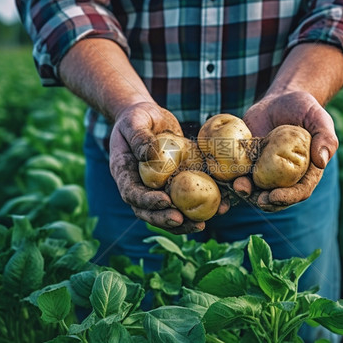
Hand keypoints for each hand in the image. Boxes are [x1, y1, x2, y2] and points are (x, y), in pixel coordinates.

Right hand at [109, 102, 228, 233]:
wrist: (149, 118)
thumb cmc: (138, 118)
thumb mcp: (135, 121)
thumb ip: (140, 137)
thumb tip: (151, 156)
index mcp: (124, 174)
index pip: (132, 193)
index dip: (147, 201)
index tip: (165, 201)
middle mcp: (140, 187)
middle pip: (149, 211)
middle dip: (165, 219)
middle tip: (181, 220)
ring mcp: (158, 189)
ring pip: (168, 212)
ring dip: (183, 222)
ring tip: (200, 225)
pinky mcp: (176, 185)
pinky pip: (187, 200)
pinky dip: (202, 207)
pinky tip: (219, 208)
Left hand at [235, 91, 338, 211]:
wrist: (278, 100)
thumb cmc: (303, 108)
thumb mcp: (318, 117)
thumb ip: (325, 137)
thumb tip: (322, 160)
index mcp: (306, 172)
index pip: (300, 191)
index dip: (288, 197)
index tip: (275, 196)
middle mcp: (285, 177)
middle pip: (276, 197)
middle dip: (265, 201)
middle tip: (256, 199)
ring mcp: (264, 172)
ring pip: (255, 190)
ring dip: (246, 193)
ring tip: (238, 188)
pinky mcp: (248, 163)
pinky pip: (238, 176)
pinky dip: (229, 182)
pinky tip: (221, 182)